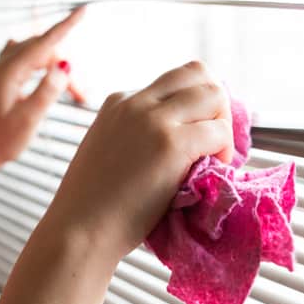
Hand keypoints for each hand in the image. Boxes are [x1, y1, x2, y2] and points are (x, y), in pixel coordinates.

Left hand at [0, 7, 84, 172]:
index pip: (44, 42)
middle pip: (43, 51)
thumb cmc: (1, 142)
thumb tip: (65, 66)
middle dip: (66, 67)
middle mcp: (2, 66)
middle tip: (82, 96)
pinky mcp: (1, 78)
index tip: (84, 9)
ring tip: (73, 93)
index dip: (66, 26)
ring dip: (56, 67)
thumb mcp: (28, 120)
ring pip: (36, 55)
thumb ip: (47, 92)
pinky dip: (43, 62)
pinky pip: (26, 58)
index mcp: (9, 72)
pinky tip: (48, 70)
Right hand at [45, 61, 232, 260]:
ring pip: (214, 94)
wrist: (78, 231)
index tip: (199, 134)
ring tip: (214, 157)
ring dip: (224, 124)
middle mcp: (136, 101)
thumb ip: (138, 136)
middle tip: (214, 141)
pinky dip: (225, 150)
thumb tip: (180, 142)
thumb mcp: (111, 152)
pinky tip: (211, 172)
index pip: (174, 82)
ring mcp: (154, 120)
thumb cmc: (93, 206)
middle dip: (217, 104)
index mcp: (120, 101)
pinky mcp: (171, 144)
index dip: (196, 106)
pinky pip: (219, 131)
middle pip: (198, 73)